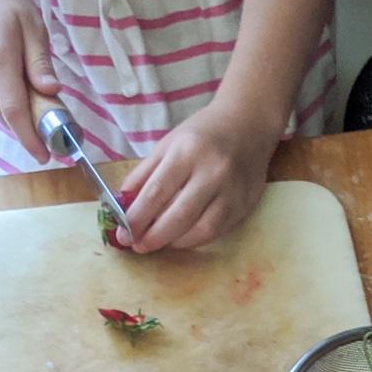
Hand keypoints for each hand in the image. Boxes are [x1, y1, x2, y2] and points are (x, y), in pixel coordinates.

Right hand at [0, 0, 58, 163]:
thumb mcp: (32, 25)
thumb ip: (40, 63)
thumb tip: (51, 92)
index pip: (14, 112)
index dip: (30, 139)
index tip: (46, 156)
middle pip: (7, 116)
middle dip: (30, 127)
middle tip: (51, 122)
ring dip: (16, 111)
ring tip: (32, 92)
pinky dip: (3, 98)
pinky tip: (11, 79)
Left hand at [118, 99, 281, 252]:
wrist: (248, 125)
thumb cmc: (202, 135)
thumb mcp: (168, 144)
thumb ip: (144, 174)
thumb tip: (123, 205)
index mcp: (187, 152)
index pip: (157, 192)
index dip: (137, 218)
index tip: (123, 234)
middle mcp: (212, 172)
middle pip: (179, 216)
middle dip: (154, 237)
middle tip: (138, 246)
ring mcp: (232, 191)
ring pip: (202, 230)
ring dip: (175, 242)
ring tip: (159, 242)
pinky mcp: (244, 205)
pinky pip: (218, 232)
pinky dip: (195, 239)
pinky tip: (182, 237)